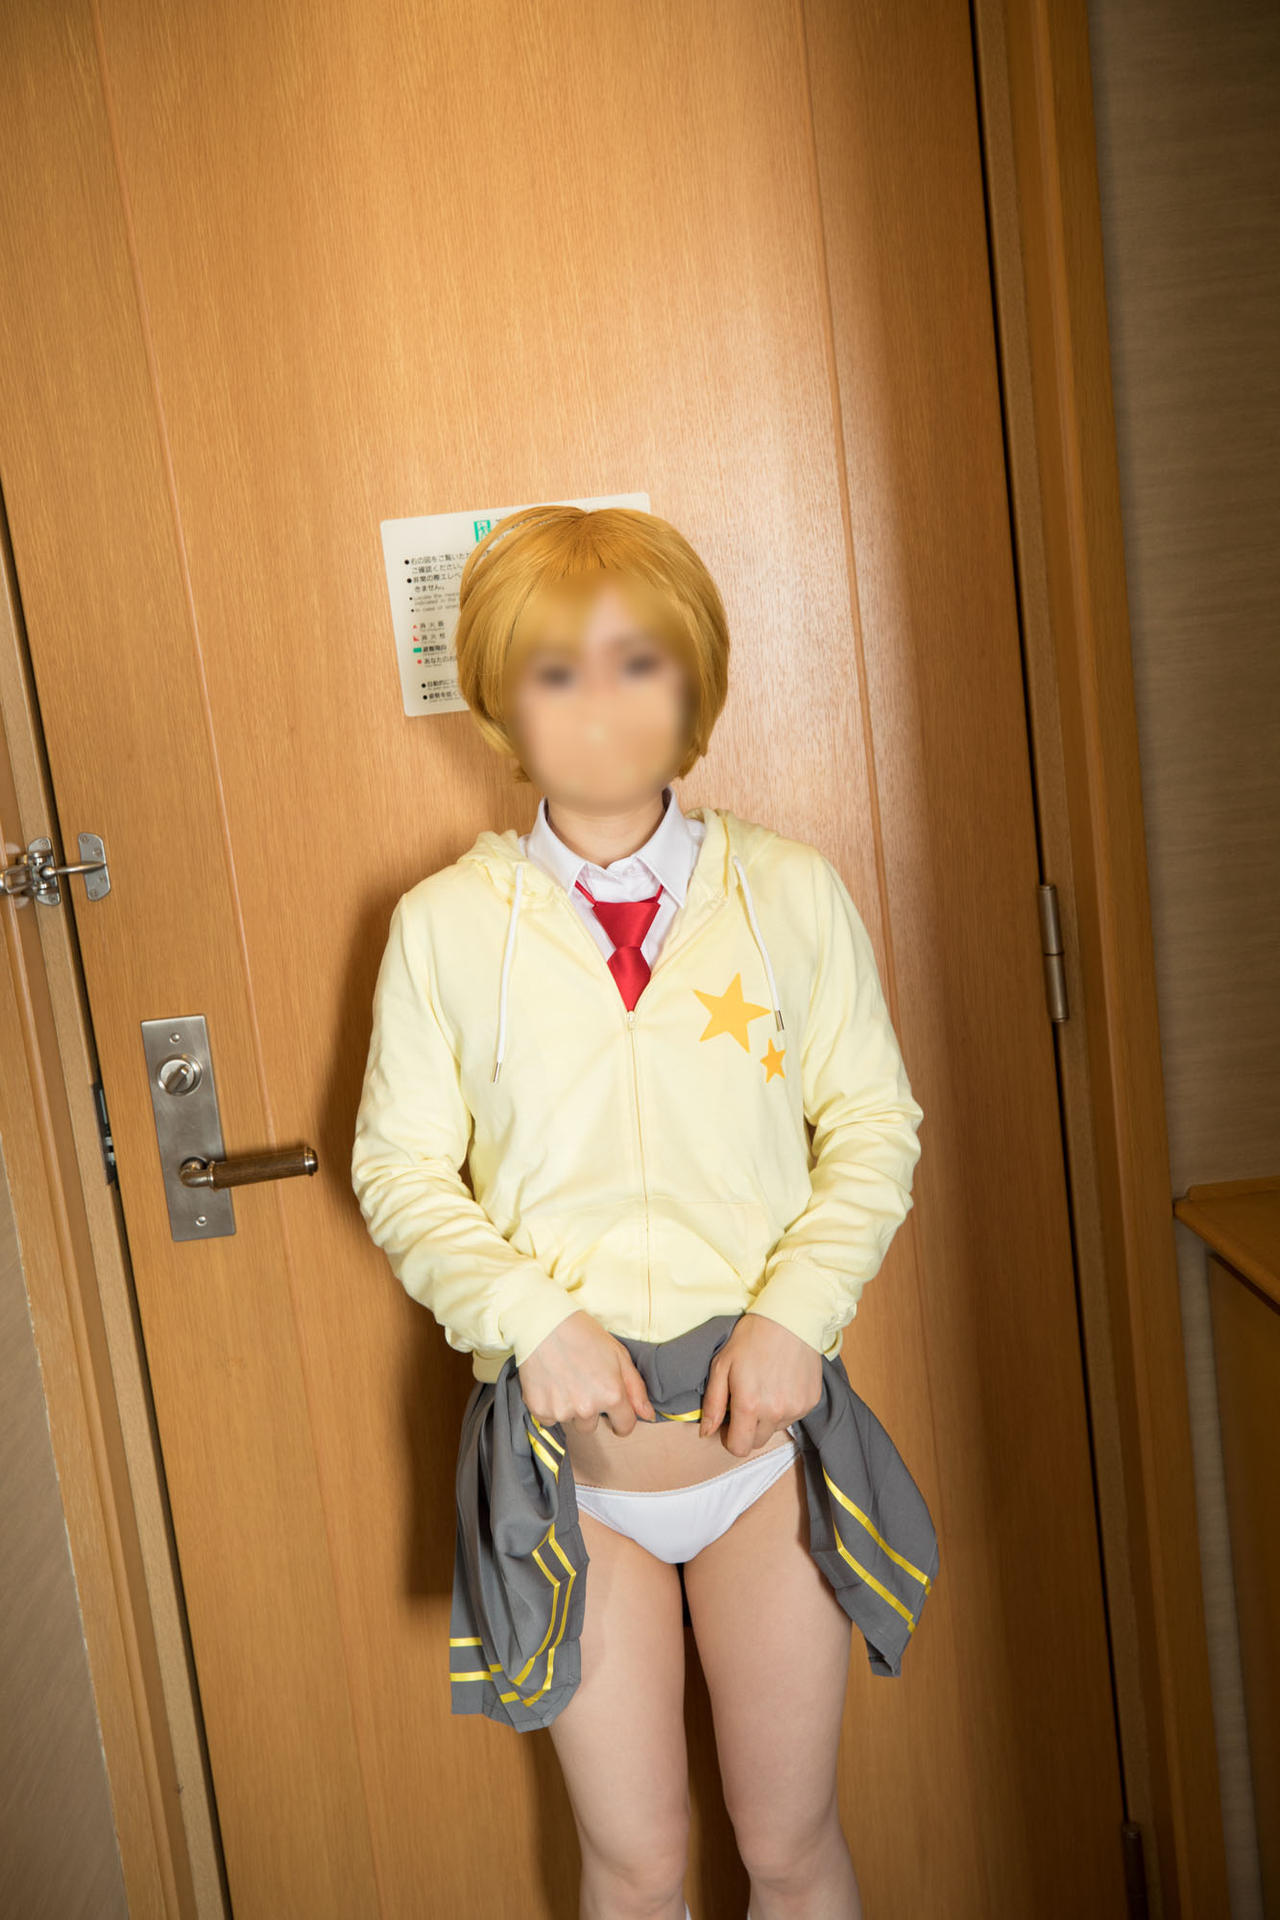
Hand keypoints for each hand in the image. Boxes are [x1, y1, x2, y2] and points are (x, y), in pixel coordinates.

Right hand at [517, 1311, 657, 1435]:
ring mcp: (561, 1410)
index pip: (624, 1426)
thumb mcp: (619, 1354)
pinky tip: (550, 1383)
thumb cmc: (583, 1334)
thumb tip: (647, 1415)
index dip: (621, 1418)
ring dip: (570, 1408)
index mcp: (611, 1395)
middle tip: (582, 1382)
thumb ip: (635, 1388)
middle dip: (591, 1409)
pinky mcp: (539, 1409)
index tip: (613, 1409)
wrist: (543, 1323)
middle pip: (593, 1426)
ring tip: (565, 1379)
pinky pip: (549, 1419)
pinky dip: (550, 1406)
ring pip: (571, 1422)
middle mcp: (587, 1407)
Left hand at [699, 1313, 821, 1455]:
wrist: (790, 1318)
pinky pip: (793, 1416)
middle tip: (746, 1401)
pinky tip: (781, 1382)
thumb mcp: (722, 1365)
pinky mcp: (811, 1402)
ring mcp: (796, 1408)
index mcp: (749, 1405)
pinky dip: (785, 1406)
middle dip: (748, 1428)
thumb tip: (706, 1432)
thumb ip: (713, 1403)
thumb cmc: (752, 1338)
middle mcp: (775, 1412)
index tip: (729, 1422)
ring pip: (775, 1428)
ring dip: (767, 1416)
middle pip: (757, 1442)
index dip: (730, 1437)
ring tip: (765, 1386)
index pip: (739, 1447)